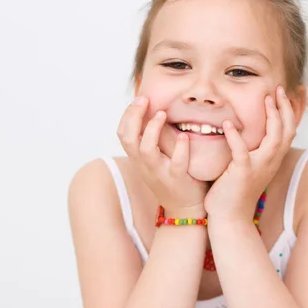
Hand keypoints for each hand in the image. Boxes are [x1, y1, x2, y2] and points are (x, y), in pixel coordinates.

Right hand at [117, 95, 207, 216]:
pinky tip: (184, 137)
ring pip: (146, 150)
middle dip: (134, 116)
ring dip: (152, 129)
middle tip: (145, 99)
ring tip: (163, 114)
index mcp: (138, 158)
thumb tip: (155, 110)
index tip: (140, 99)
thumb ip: (152, 139)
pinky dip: (180, 149)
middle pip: (128, 138)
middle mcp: (144, 165)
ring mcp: (159, 173)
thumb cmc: (171, 178)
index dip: (128, 114)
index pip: (122, 133)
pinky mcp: (177, 180)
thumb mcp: (155, 159)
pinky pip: (176, 163)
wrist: (184, 208)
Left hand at [204, 86, 295, 222]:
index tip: (288, 92)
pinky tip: (228, 123)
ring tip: (265, 98)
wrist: (230, 219)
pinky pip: (242, 151)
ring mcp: (258, 168)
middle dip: (284, 107)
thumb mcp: (247, 168)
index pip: (288, 131)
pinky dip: (235, 136)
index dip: (291, 111)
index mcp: (272, 160)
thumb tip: (244, 132)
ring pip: (274, 137)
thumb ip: (250, 150)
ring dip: (272, 116)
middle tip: (277, 89)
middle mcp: (270, 162)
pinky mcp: (242, 173)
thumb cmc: (234, 193)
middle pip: (286, 130)